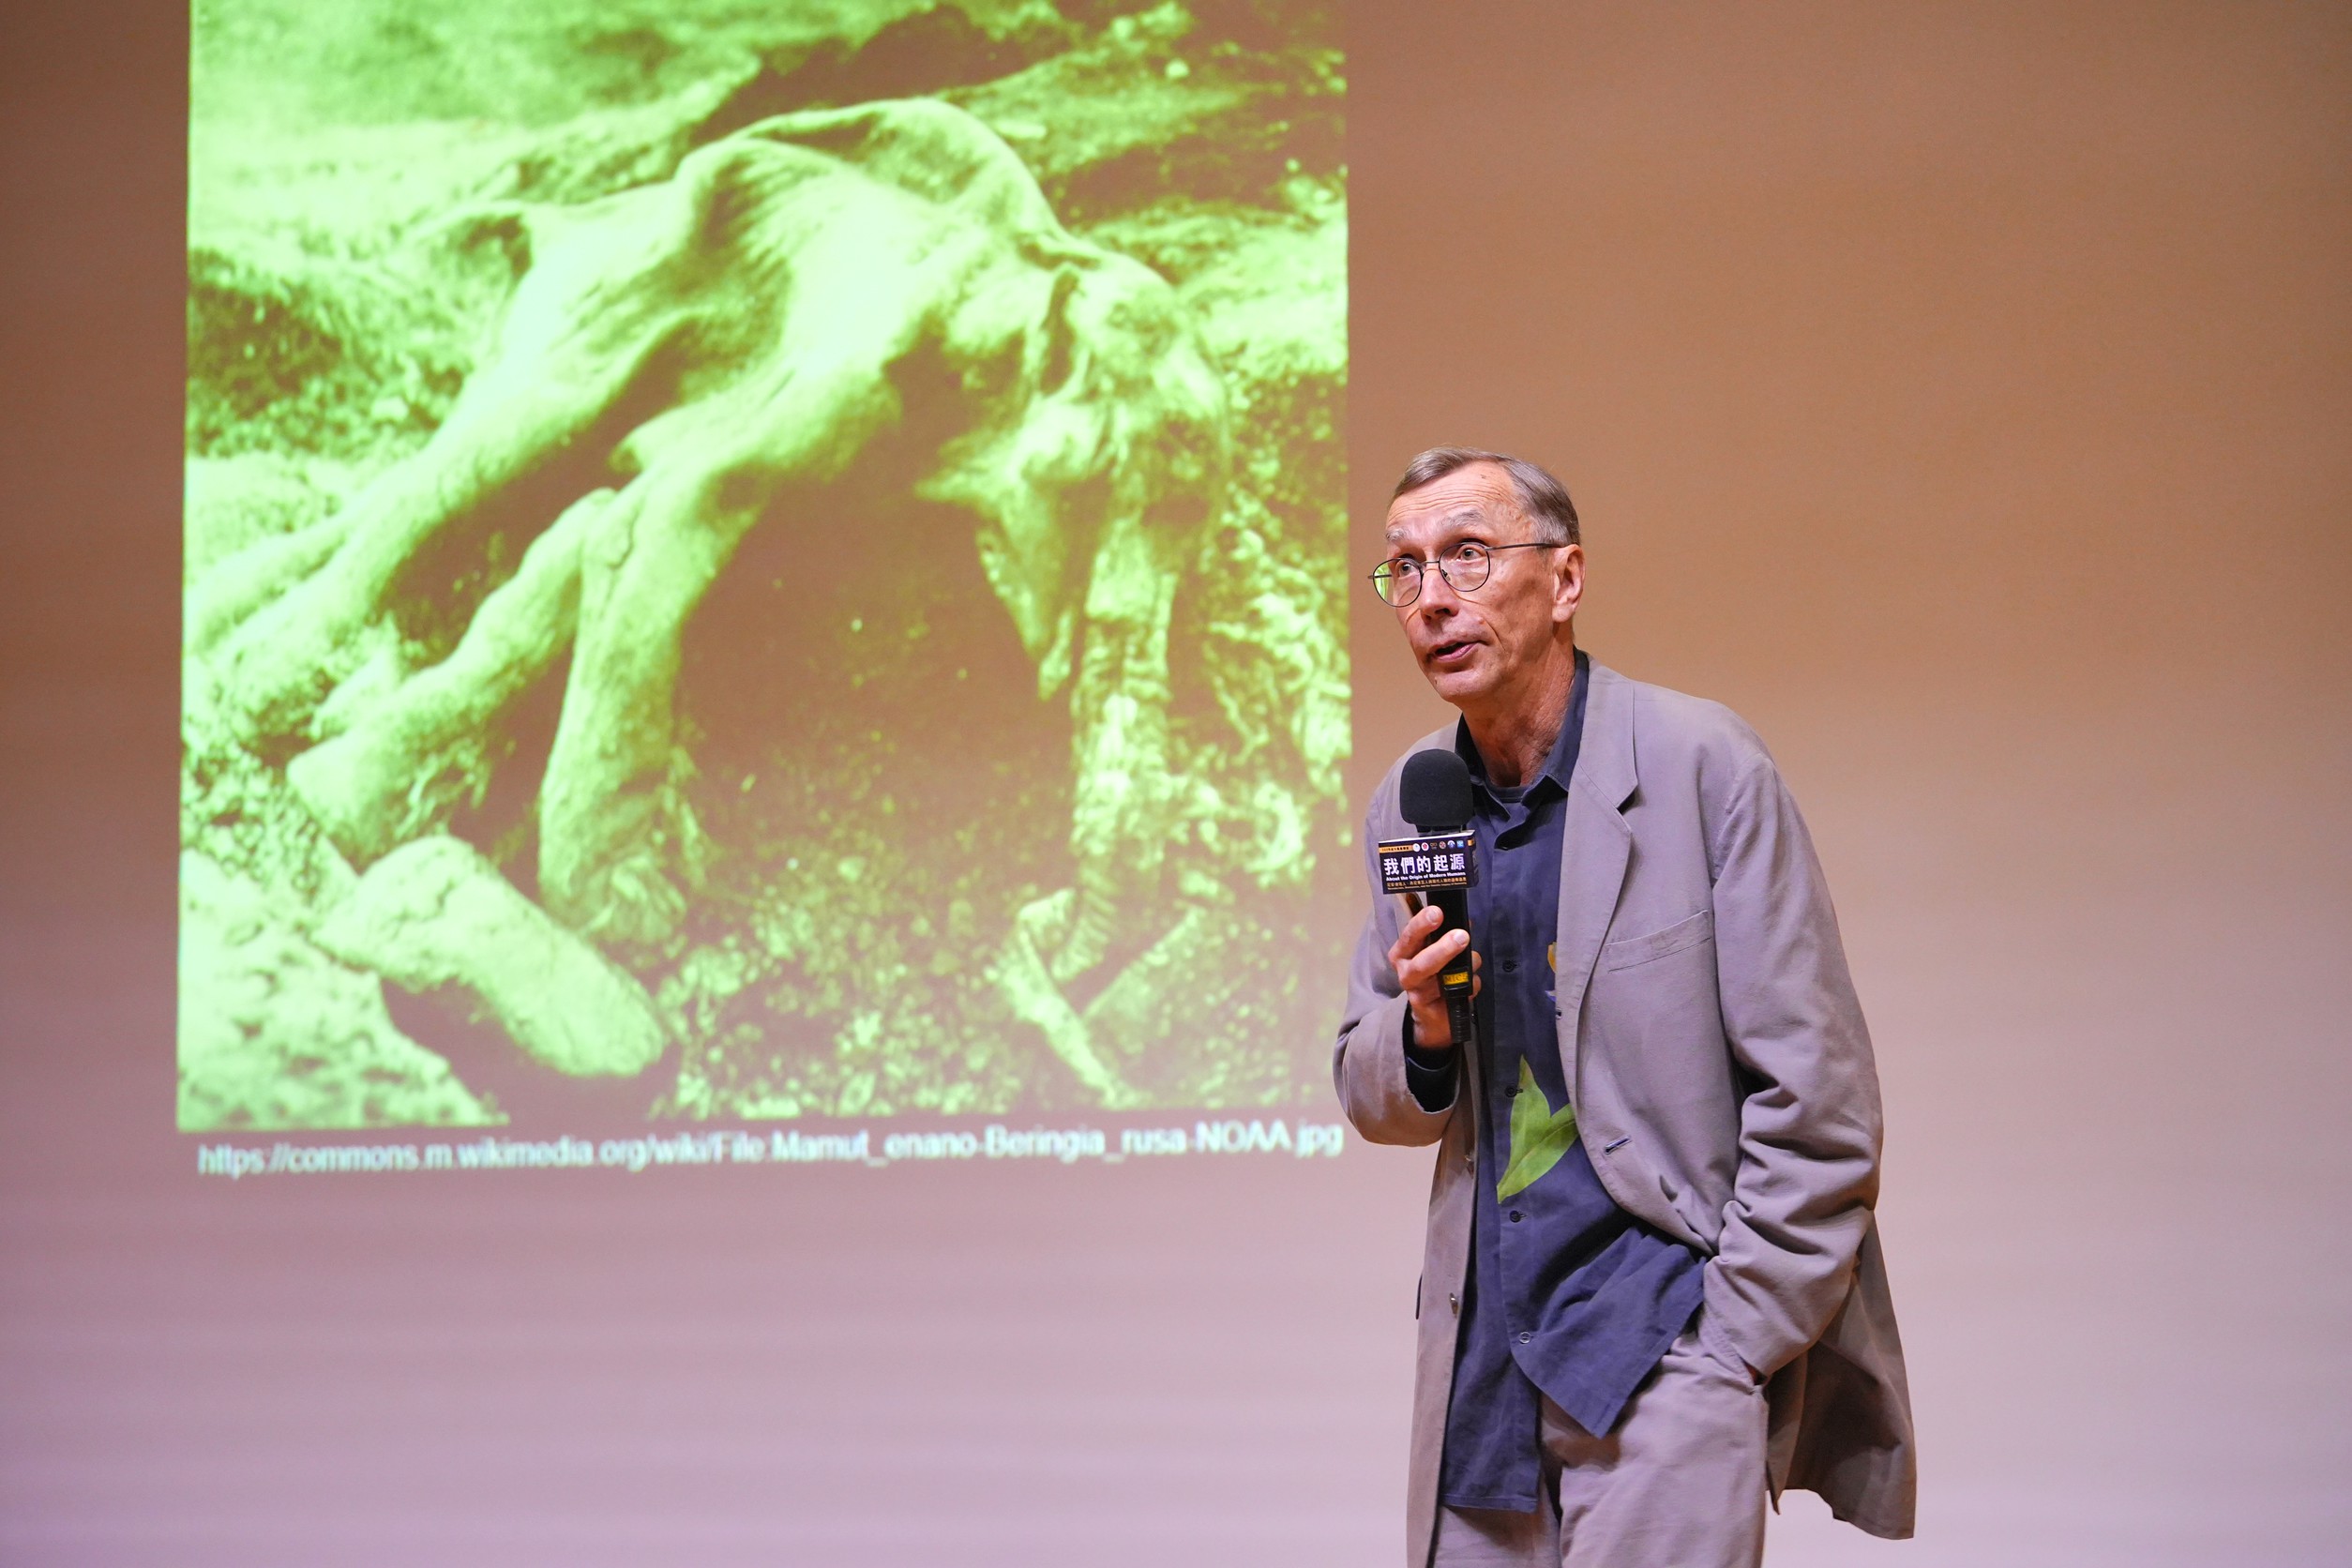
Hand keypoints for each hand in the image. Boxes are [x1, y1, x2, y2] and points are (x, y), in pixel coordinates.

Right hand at [1386, 903, 1481, 1047]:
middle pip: (1422, 963)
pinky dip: (1472, 984)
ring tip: (1474, 958)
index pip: (1409, 936)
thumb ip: (1443, 935)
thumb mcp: (1431, 950)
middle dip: (1443, 949)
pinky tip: (1472, 982)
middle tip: (1461, 936)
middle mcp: (1406, 974)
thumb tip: (1464, 921)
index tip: (1437, 912)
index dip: (1422, 924)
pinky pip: (1460, 993)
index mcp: (1402, 954)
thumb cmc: (1432, 972)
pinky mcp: (1434, 1011)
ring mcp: (1419, 994)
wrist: (1431, 1011)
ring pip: (1446, 979)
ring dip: (1466, 966)